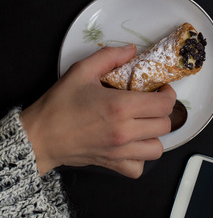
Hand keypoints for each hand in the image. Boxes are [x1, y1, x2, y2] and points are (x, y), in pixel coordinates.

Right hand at [20, 45, 175, 178]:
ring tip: (144, 123)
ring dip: (155, 134)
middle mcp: (124, 131)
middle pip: (164, 125)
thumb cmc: (59, 105)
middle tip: (152, 102)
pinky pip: (139, 167)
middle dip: (162, 111)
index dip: (168, 94)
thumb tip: (131, 50)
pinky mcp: (112, 164)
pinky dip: (141, 157)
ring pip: (157, 148)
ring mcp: (119, 151)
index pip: (163, 105)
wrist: (40, 136)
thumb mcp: (81, 70)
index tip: (161, 89)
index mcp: (120, 106)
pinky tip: (133, 143)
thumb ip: (109, 56)